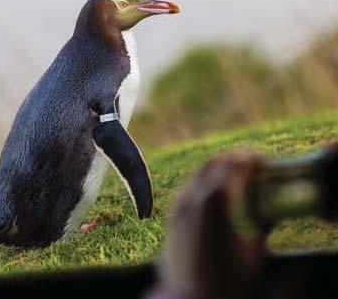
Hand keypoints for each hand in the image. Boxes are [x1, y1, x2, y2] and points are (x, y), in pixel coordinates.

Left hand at [154, 152, 267, 298]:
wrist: (189, 296)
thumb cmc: (227, 280)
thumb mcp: (255, 251)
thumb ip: (264, 226)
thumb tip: (272, 214)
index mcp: (216, 200)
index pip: (234, 164)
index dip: (251, 159)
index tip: (264, 162)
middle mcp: (193, 196)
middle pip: (214, 162)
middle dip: (234, 159)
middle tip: (252, 166)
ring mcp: (179, 205)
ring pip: (198, 173)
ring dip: (218, 170)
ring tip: (237, 180)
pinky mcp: (171, 215)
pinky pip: (188, 188)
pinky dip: (204, 183)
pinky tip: (217, 196)